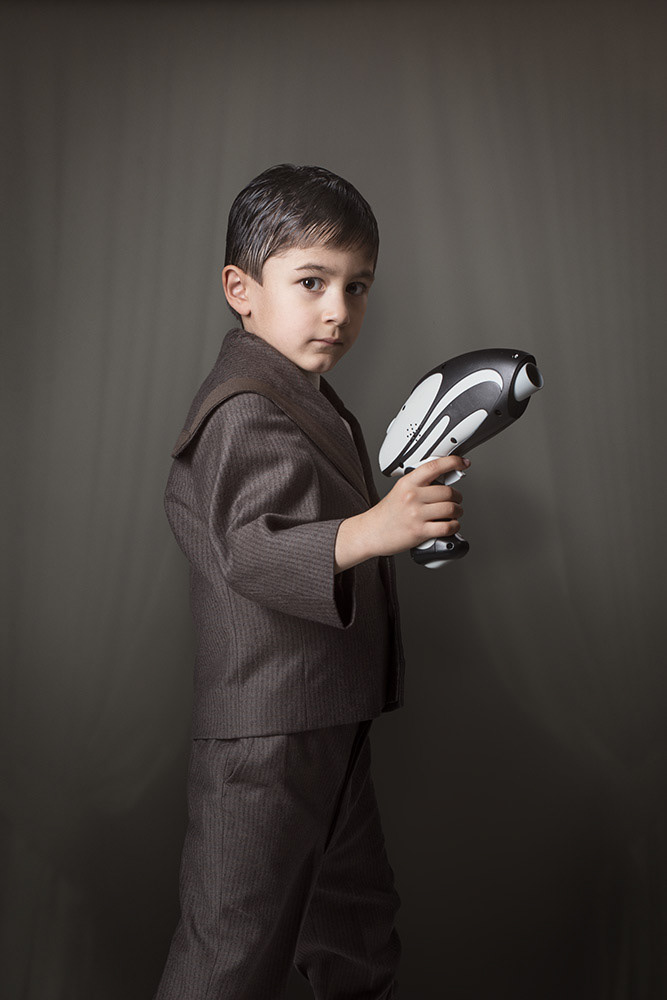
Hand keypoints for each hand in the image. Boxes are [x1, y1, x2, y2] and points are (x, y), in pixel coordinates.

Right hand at [334, 455, 468, 570]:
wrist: (371, 532)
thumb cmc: (387, 513)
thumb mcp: (400, 490)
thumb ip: (419, 485)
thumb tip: (444, 482)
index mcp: (408, 483)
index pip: (434, 467)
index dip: (453, 462)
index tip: (463, 463)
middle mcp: (412, 497)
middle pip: (448, 492)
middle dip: (457, 497)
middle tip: (455, 500)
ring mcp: (416, 515)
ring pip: (451, 509)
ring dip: (457, 512)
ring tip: (453, 513)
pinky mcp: (420, 531)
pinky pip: (448, 527)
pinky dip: (454, 526)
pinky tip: (450, 525)